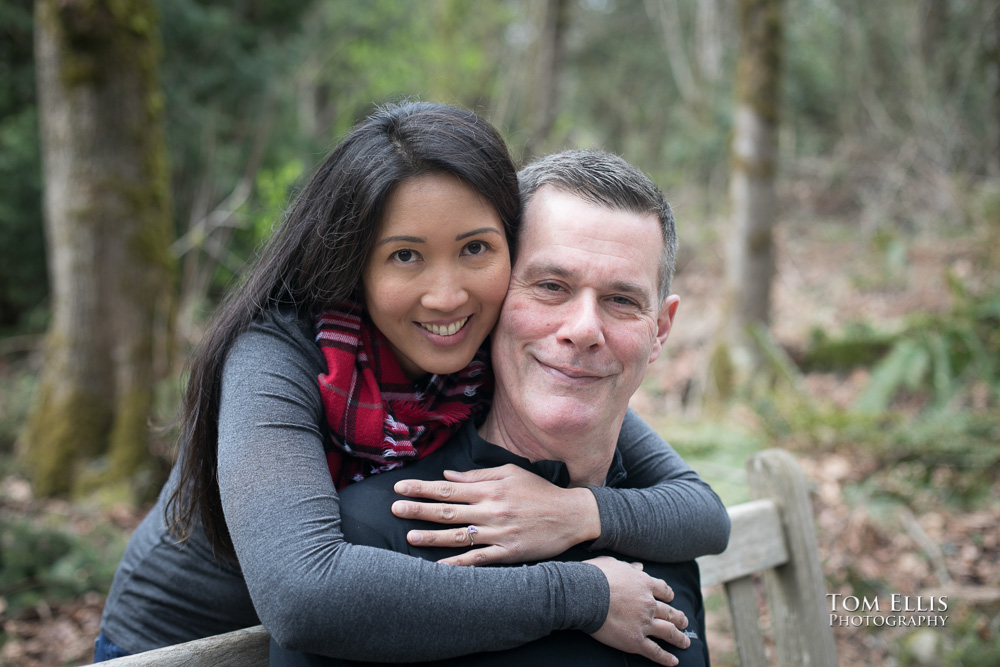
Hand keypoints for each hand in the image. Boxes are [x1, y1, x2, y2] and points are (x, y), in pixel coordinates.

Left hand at [390, 464, 601, 565]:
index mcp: (490, 489)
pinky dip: (458, 564)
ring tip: (409, 537)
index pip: (448, 489)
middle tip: (394, 509)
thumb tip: (447, 477)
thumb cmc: (539, 492)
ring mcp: (499, 533)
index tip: (401, 488)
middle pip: (448, 511)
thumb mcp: (510, 473)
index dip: (422, 488)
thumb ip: (478, 476)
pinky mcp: (508, 553)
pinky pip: (478, 560)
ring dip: (431, 536)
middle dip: (418, 509)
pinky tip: (439, 568)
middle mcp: (491, 510)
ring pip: (458, 536)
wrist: (571, 515)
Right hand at [585, 556, 689, 666]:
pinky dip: (666, 658)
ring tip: (685, 642)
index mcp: (644, 584)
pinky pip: (655, 651)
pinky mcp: (635, 640)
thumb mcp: (613, 564)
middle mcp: (648, 604)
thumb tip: (638, 567)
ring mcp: (644, 623)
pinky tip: (674, 662)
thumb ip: (629, 567)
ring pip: (668, 632)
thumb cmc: (595, 576)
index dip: (668, 595)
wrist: (584, 595)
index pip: (663, 590)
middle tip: (684, 622)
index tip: (670, 599)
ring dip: (679, 637)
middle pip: (670, 612)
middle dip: (679, 618)